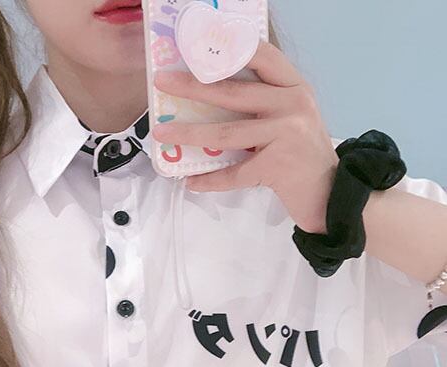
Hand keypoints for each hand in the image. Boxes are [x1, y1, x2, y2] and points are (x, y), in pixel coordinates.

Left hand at [152, 40, 338, 233]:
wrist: (332, 193)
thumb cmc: (303, 156)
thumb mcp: (291, 119)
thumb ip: (264, 105)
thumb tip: (210, 96)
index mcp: (294, 88)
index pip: (263, 56)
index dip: (231, 48)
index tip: (199, 46)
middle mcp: (293, 105)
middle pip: (233, 92)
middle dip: (193, 87)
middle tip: (163, 83)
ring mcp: (287, 135)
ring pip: (226, 133)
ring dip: (189, 134)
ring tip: (162, 133)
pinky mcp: (278, 166)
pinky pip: (234, 173)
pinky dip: (210, 180)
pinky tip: (191, 182)